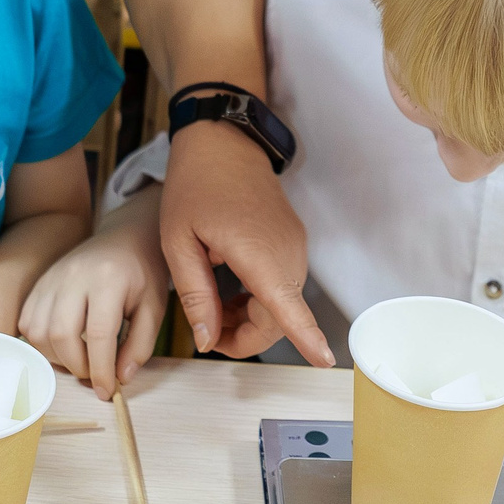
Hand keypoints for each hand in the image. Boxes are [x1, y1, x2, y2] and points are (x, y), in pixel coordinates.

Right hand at [23, 217, 170, 401]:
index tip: (108, 392)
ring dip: (57, 357)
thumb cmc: (142, 274)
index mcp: (108, 279)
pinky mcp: (39, 283)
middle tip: (94, 375)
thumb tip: (120, 379)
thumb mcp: (154, 307)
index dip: (101, 370)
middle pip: (61, 334)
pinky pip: (27, 323)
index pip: (98, 335)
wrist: (124, 238)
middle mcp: (73, 275)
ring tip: (80, 358)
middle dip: (77, 366)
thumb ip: (140, 345)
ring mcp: (51, 278)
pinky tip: (65, 344)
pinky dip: (42, 343)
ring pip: (39, 332)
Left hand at [156, 120, 332, 365]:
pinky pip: (284, 285)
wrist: (222, 142)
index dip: (306, 336)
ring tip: (213, 310)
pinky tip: (232, 294)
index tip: (325, 360)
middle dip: (246, 338)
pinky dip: (261, 301)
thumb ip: (195, 295)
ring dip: (252, 319)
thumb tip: (207, 340)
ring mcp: (294, 245)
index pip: (287, 304)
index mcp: (256, 250)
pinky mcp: (293, 242)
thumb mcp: (178, 242)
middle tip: (207, 332)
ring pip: (284, 304)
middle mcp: (285, 250)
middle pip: (281, 317)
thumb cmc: (195, 186)